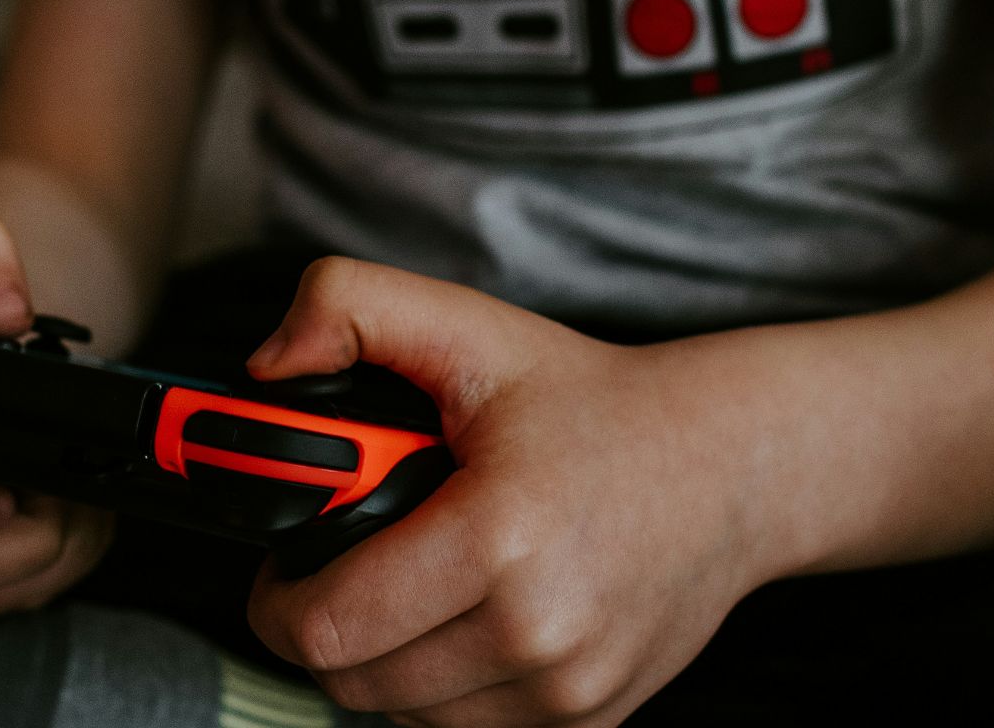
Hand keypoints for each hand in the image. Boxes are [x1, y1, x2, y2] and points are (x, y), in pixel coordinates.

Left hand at [245, 259, 782, 726]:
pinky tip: (462, 617)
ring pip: (402, 714)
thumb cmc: (593, 404)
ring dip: (383, 659)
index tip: (285, 562)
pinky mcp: (588, 722)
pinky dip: (441, 686)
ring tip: (410, 584)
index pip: (328, 626)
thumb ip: (348, 307)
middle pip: (353, 681)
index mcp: (499, 536)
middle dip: (323, 626)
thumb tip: (266, 365)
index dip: (278, 597)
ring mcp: (569, 689)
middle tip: (342, 566)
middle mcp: (541, 630)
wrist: (727, 467)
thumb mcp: (469, 327)